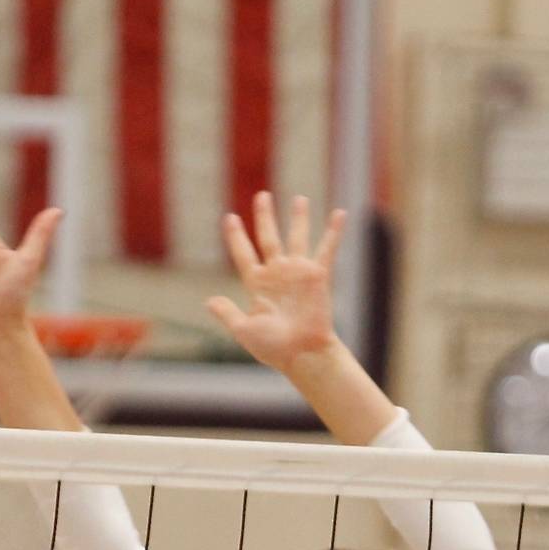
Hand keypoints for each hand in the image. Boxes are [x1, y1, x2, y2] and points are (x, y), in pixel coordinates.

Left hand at [205, 192, 346, 373]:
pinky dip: (333, 231)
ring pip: (297, 237)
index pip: (244, 253)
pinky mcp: (317, 276)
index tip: (230, 217)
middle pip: (269, 237)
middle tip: (262, 195)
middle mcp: (277, 274)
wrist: (301, 353)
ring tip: (299, 199)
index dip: (236, 236)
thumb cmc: (272, 347)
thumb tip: (209, 301)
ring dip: (298, 218)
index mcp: (257, 285)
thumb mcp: (243, 329)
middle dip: (265, 216)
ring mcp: (297, 273)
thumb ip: (227, 313)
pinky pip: (327, 249)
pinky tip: (340, 213)